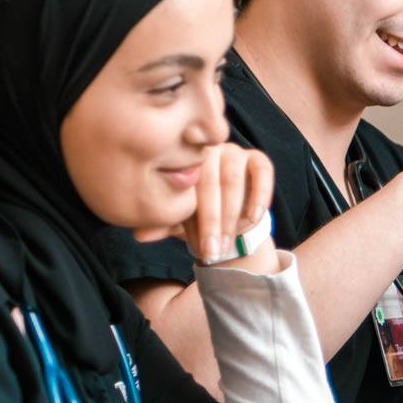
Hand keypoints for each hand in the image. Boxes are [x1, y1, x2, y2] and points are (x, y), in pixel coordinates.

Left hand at [148, 142, 275, 269]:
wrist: (230, 216)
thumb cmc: (199, 214)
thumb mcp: (180, 222)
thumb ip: (163, 225)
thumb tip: (141, 235)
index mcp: (182, 162)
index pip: (187, 188)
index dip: (194, 221)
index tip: (198, 249)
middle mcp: (206, 151)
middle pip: (209, 184)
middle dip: (212, 223)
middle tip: (212, 251)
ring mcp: (234, 152)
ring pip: (233, 180)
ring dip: (231, 216)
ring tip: (228, 243)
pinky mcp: (258, 159)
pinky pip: (262, 173)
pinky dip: (259, 196)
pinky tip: (252, 218)